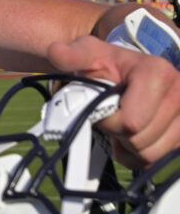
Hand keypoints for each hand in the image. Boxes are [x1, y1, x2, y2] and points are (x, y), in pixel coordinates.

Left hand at [48, 35, 179, 167]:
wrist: (126, 71)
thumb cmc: (107, 64)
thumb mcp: (88, 54)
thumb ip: (72, 56)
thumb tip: (55, 52)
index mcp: (158, 73)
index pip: (131, 122)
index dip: (108, 120)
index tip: (102, 106)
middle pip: (139, 140)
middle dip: (117, 133)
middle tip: (111, 116)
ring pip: (150, 154)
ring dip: (128, 145)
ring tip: (121, 124)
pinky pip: (156, 160)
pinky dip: (138, 154)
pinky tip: (131, 136)